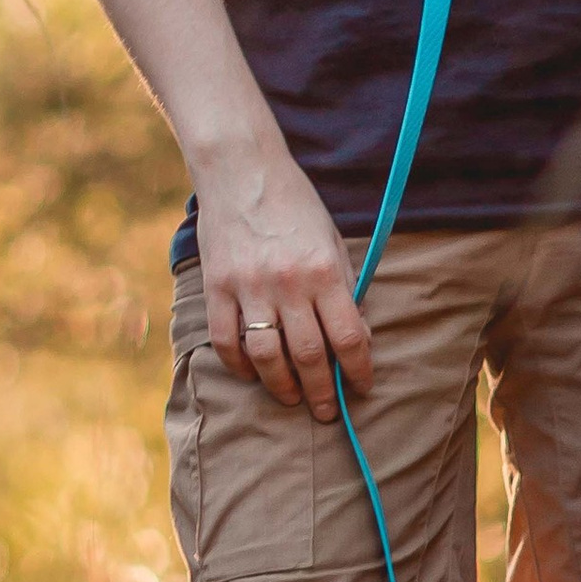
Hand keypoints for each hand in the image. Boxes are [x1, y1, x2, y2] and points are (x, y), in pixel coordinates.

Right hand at [190, 139, 372, 421]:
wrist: (242, 170)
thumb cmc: (295, 204)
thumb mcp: (331, 239)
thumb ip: (343, 286)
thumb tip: (356, 336)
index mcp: (325, 271)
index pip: (349, 337)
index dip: (358, 370)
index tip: (362, 387)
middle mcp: (289, 284)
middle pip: (309, 355)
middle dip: (321, 391)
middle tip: (327, 412)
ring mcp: (249, 288)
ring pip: (267, 356)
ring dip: (282, 386)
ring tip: (293, 399)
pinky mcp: (217, 287)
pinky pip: (227, 341)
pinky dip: (240, 364)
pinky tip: (252, 372)